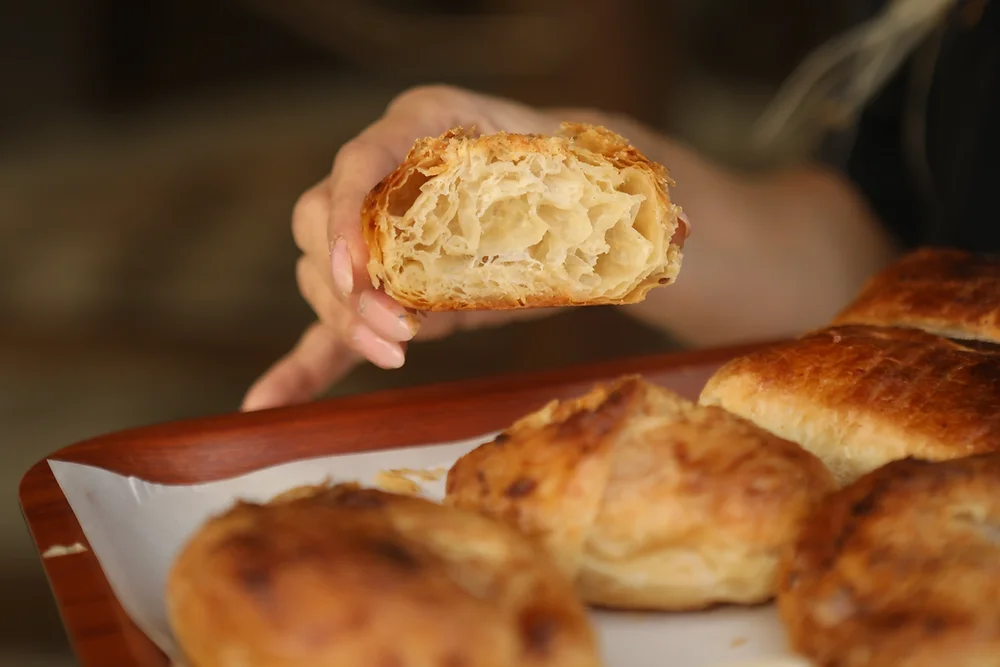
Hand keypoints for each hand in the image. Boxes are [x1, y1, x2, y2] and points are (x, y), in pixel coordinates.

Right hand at [242, 86, 568, 410]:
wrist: (574, 194)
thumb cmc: (571, 176)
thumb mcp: (560, 172)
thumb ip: (540, 204)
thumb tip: (572, 252)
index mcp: (422, 125)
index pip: (359, 162)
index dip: (345, 217)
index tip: (359, 275)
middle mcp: (383, 173)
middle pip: (318, 221)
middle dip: (347, 284)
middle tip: (401, 333)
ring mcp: (373, 232)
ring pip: (316, 271)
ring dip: (343, 320)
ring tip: (393, 354)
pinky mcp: (384, 289)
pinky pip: (329, 324)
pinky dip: (303, 366)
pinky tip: (268, 404)